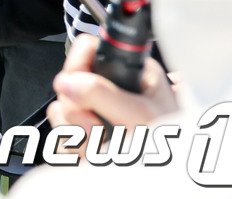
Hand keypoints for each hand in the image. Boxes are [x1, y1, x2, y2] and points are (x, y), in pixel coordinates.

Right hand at [46, 34, 177, 157]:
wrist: (171, 182)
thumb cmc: (171, 148)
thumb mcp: (140, 115)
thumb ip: (104, 95)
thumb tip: (67, 82)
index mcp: (132, 73)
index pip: (89, 49)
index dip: (78, 65)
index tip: (79, 85)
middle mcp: (112, 89)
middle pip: (69, 82)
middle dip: (78, 110)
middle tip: (97, 127)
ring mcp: (97, 113)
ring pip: (62, 110)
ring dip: (77, 133)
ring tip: (103, 145)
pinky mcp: (86, 136)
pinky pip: (60, 134)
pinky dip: (73, 147)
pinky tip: (94, 155)